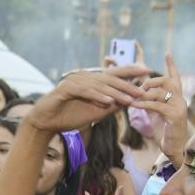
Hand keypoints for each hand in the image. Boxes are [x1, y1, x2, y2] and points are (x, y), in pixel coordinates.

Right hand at [25, 66, 145, 133]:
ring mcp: (75, 80)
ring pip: (99, 85)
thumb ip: (111, 105)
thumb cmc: (69, 117)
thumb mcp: (95, 113)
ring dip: (115, 92)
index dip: (131, 71)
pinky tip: (108, 102)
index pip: (114, 74)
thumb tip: (130, 101)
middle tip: (142, 91)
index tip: (148, 72)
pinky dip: (97, 96)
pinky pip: (85, 91)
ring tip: (129, 99)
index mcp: (92, 81)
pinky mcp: (66, 88)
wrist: (46, 123)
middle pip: (109, 79)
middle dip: (127, 85)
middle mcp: (84, 77)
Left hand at [134, 54, 188, 165]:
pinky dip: (144, 104)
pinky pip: (157, 106)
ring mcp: (179, 107)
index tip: (167, 53)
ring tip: (133, 97)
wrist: (174, 148)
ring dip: (145, 93)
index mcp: (177, 97)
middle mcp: (180, 99)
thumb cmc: (165, 130)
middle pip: (168, 81)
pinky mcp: (174, 117)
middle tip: (139, 87)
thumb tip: (139, 91)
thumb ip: (150, 101)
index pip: (175, 77)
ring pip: (162, 92)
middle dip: (152, 81)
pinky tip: (134, 105)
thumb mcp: (155, 113)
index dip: (172, 65)